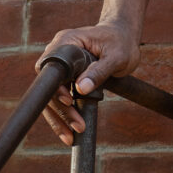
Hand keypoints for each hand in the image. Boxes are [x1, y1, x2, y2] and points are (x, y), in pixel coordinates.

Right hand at [36, 21, 140, 145]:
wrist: (123, 36)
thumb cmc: (121, 42)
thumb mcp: (117, 56)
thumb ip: (100, 70)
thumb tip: (81, 88)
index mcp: (67, 41)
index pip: (53, 68)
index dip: (57, 87)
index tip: (68, 101)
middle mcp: (57, 51)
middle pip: (50, 86)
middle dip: (61, 109)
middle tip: (77, 126)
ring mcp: (59, 65)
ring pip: (51, 96)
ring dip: (60, 117)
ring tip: (71, 136)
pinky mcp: (64, 76)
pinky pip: (58, 98)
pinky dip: (62, 114)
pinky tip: (68, 131)